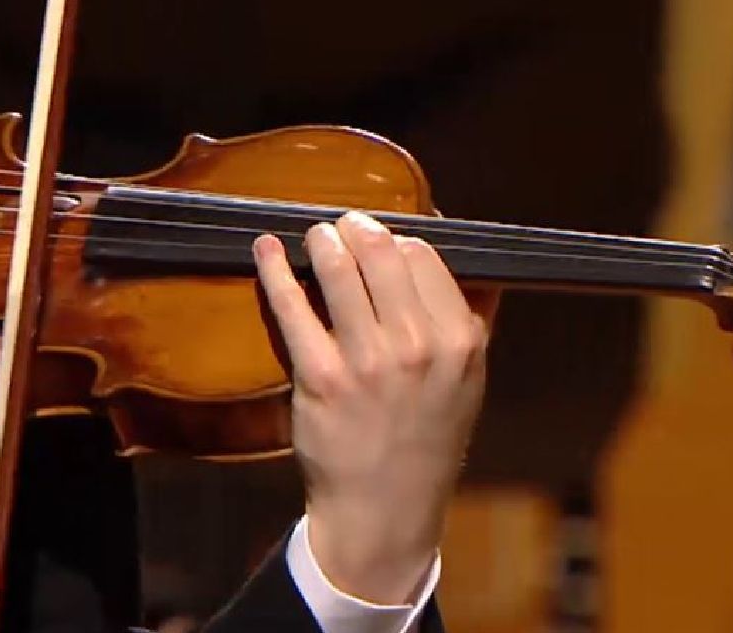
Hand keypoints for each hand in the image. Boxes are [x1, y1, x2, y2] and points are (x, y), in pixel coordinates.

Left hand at [253, 211, 496, 603]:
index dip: (397, 240)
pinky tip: (264, 250)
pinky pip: (293, 306)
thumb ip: (465, 321)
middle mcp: (418, 345)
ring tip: (314, 237)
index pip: (424, 256)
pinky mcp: (320, 377)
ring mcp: (367, 360)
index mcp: (460, 341)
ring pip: (339, 268)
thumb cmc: (424, 441)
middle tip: (342, 226)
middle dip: (356, 228)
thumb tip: (450, 259)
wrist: (386, 507)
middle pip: (382, 251)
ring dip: (320, 242)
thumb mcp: (467, 382)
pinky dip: (274, 271)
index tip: (380, 240)